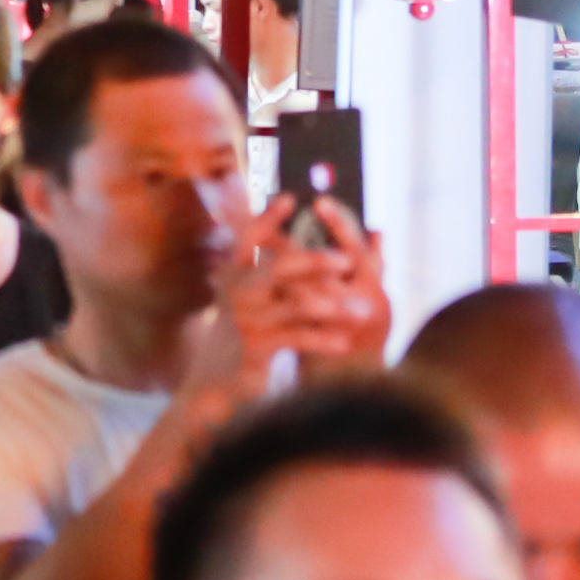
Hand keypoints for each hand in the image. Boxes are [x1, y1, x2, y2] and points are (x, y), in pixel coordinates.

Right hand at [198, 196, 388, 390]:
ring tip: (362, 309)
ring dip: (333, 305)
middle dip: (314, 261)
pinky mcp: (256, 346)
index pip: (249, 237)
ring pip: (296, 304)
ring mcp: (245, 318)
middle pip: (278, 266)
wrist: (217, 380)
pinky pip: (297, 337)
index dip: (268, 218)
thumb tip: (290, 238)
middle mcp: (236, 291)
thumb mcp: (247, 298)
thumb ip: (267, 269)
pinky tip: (343, 342)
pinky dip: (323, 339)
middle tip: (348, 261)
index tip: (291, 198)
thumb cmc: (244, 332)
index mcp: (234, 273)